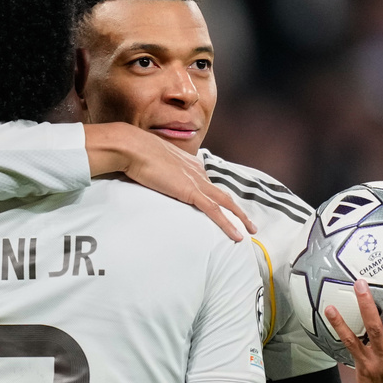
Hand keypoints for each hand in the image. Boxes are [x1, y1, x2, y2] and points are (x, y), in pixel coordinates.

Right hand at [85, 123, 256, 241]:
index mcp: (189, 162)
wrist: (131, 146)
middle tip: (248, 222)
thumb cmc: (133, 151)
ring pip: (225, 203)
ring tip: (250, 231)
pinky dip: (227, 225)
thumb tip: (147, 175)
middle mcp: (197, 171)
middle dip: (236, 209)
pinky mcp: (190, 192)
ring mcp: (195, 181)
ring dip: (239, 218)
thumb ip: (155, 168)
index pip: (207, 181)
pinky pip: (214, 212)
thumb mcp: (149, 160)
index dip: (216, 195)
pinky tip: (237, 236)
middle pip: (222, 193)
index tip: (221, 205)